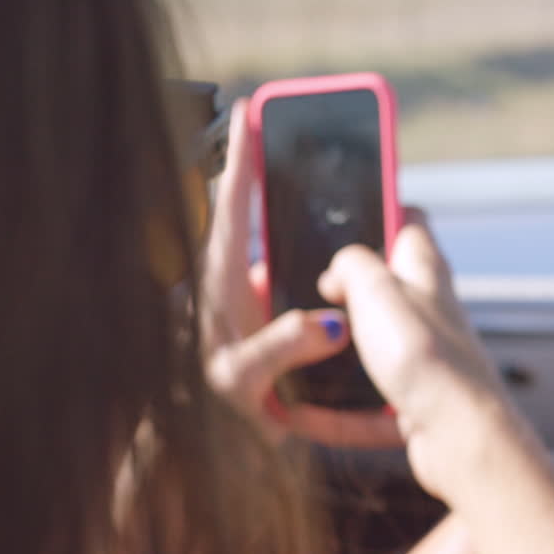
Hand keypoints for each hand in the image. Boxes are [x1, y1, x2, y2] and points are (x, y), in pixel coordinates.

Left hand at [197, 98, 402, 446]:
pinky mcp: (269, 311)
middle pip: (254, 208)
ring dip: (298, 209)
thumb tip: (330, 322)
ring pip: (278, 238)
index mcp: (221, 282)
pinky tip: (345, 253)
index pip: (231, 205)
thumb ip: (281, 349)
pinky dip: (315, 253)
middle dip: (270, 164)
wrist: (208, 444)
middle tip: (293, 124)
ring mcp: (251, 294)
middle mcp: (234, 279)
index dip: (242, 155)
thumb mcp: (243, 380)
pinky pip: (295, 269)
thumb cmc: (211, 411)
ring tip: (332, 179)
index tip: (250, 109)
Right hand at [317, 211, 523, 497]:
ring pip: (372, 352)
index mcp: (427, 272)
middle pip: (387, 291)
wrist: (458, 436)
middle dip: (347, 293)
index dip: (384, 212)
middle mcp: (430, 314)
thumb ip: (352, 265)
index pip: (411, 225)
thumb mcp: (377, 288)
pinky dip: (333, 413)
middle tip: (304, 294)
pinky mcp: (415, 407)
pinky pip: (365, 409)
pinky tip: (299, 415)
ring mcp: (424, 362)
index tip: (351, 213)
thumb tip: (339, 268)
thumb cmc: (427, 357)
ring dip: (334, 358)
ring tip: (293, 355)